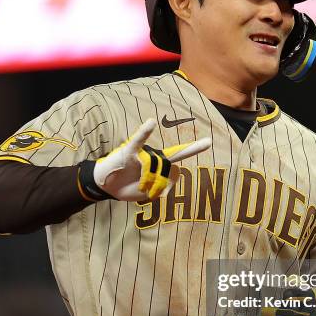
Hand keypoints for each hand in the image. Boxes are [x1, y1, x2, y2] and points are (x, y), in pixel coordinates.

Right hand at [93, 118, 210, 200]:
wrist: (106, 187)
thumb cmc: (128, 187)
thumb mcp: (151, 193)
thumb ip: (166, 185)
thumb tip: (176, 170)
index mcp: (159, 164)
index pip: (179, 154)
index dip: (193, 148)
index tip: (209, 141)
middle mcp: (153, 155)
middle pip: (165, 169)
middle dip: (159, 184)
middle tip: (148, 190)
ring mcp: (142, 153)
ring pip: (154, 167)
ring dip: (148, 181)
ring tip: (140, 187)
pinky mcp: (129, 151)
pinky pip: (138, 141)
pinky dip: (144, 132)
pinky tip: (151, 123)